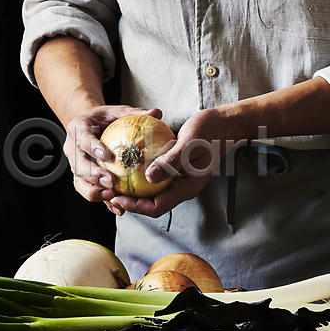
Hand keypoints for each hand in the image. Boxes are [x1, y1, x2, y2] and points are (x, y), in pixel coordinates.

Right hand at [63, 105, 162, 204]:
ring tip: (112, 196)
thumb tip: (157, 113)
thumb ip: (134, 113)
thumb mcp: (117, 111)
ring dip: (95, 192)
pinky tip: (118, 209)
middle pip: (78, 166)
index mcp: (78, 129)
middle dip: (93, 176)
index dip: (93, 148)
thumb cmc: (104, 118)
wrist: (88, 127)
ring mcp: (76, 166)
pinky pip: (90, 192)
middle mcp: (72, 149)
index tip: (106, 156)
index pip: (83, 139)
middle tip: (110, 182)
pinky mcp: (82, 179)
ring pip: (80, 183)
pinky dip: (103, 201)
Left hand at [108, 108, 230, 216]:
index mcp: (186, 188)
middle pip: (151, 203)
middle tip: (109, 190)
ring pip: (151, 191)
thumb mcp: (189, 144)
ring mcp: (177, 179)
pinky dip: (139, 173)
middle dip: (130, 201)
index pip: (157, 207)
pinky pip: (154, 176)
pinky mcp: (173, 169)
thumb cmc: (208, 132)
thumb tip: (149, 178)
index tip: (117, 197)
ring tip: (113, 181)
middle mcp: (180, 188)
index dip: (135, 207)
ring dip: (133, 189)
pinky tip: (124, 164)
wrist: (222, 123)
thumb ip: (171, 161)